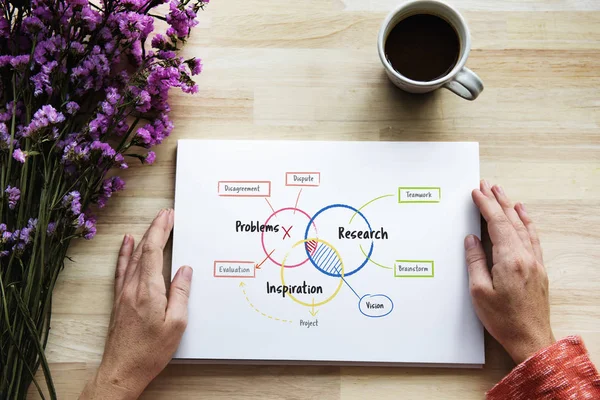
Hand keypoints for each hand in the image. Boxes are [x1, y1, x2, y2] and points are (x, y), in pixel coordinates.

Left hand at [80, 209, 191, 399]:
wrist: (122, 370)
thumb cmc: (149, 351)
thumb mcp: (176, 324)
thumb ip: (181, 294)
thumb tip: (184, 271)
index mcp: (148, 291)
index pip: (153, 251)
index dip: (160, 230)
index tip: (168, 216)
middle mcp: (132, 288)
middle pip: (142, 250)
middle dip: (155, 229)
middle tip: (165, 215)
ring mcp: (123, 293)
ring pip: (132, 257)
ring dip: (143, 238)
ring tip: (152, 223)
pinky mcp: (119, 300)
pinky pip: (122, 269)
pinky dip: (125, 253)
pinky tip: (126, 244)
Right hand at [465, 180, 554, 363]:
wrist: (530, 339)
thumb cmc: (503, 319)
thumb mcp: (479, 291)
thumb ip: (475, 261)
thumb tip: (472, 239)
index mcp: (510, 260)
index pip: (496, 224)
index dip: (486, 205)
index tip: (476, 192)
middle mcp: (526, 257)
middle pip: (511, 221)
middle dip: (498, 200)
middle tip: (488, 185)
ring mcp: (535, 262)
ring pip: (524, 227)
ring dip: (512, 208)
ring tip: (503, 194)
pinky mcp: (539, 270)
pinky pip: (533, 238)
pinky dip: (527, 223)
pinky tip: (524, 216)